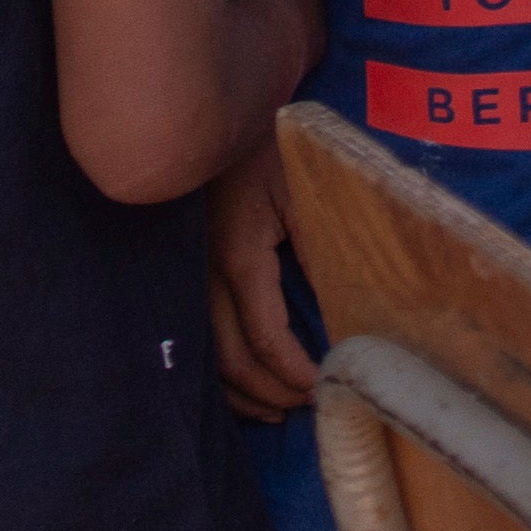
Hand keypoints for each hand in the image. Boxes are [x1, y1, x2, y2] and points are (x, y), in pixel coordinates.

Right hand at [204, 134, 319, 420]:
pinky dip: (219, 370)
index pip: (263, 337)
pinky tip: (243, 382)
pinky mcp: (185, 275)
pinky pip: (197, 336)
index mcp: (238, 256)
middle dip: (268, 392)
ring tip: (277, 409)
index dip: (292, 372)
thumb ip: (321, 254)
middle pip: (229, 359)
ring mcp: (188, 278)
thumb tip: (345, 315)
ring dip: (240, 392)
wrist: (217, 121)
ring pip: (205, 357)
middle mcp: (203, 276)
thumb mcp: (305, 198)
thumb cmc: (272, 153)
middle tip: (306, 407)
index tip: (323, 388)